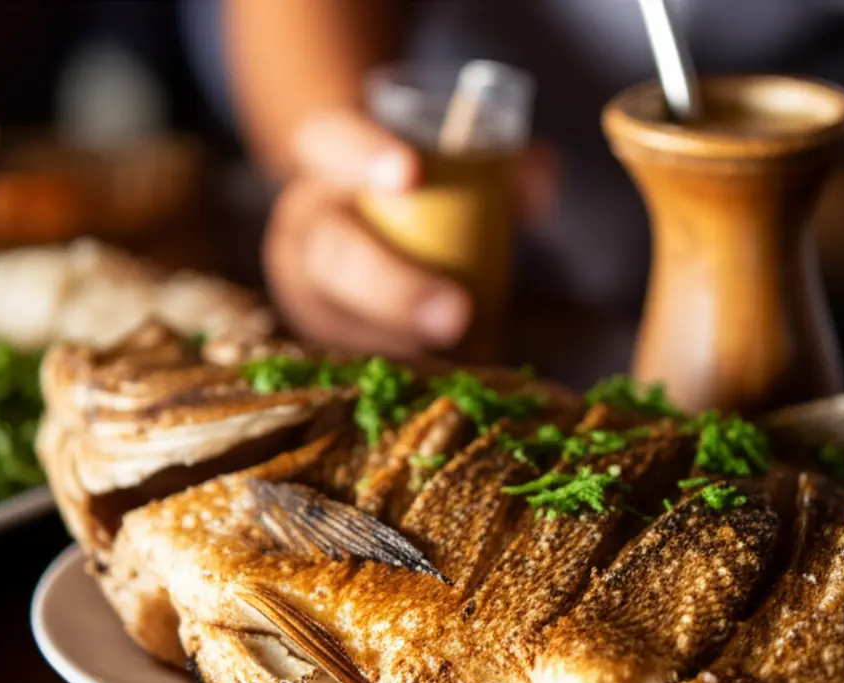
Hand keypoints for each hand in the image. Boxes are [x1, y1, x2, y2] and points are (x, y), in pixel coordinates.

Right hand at [264, 112, 555, 355]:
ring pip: (341, 320)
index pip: (330, 141)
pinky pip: (359, 358)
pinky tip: (452, 379)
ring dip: (404, 343)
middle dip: (396, 287)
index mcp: (324, 153)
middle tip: (457, 313)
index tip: (411, 172)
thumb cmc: (422, 178)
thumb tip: (538, 193)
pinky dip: (407, 370)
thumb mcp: (461, 154)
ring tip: (462, 356)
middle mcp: (306, 221)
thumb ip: (507, 163)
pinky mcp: (329, 336)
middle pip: (334, 254)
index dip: (365, 155)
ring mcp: (309, 287)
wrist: (365, 214)